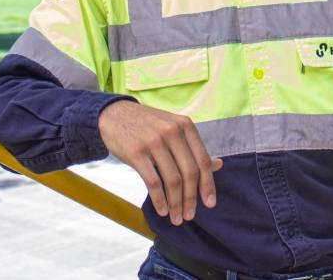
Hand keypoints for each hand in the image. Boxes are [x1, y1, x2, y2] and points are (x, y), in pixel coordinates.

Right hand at [98, 100, 222, 225]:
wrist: (114, 114)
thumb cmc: (148, 126)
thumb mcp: (173, 129)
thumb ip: (194, 147)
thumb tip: (219, 164)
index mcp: (185, 125)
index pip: (202, 160)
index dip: (208, 184)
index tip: (209, 204)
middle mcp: (172, 131)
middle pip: (189, 172)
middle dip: (191, 198)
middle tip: (190, 216)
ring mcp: (154, 141)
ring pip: (172, 180)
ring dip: (176, 204)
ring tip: (176, 218)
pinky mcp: (136, 152)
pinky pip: (153, 182)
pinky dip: (160, 200)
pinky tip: (162, 210)